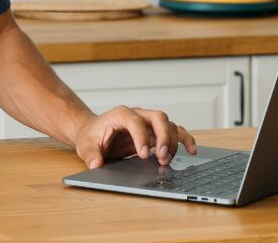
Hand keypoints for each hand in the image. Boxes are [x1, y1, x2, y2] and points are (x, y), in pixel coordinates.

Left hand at [75, 106, 196, 169]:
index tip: (143, 155)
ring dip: (173, 143)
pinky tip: (191, 150)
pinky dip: (184, 139)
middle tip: (162, 158)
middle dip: (164, 137)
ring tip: (167, 161)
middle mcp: (137, 114)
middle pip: (158, 118)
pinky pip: (174, 131)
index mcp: (119, 114)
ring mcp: (147, 122)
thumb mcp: (86, 146)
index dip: (141, 136)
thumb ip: (91, 154)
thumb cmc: (91, 137)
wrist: (93, 132)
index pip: (134, 120)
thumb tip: (96, 164)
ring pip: (168, 125)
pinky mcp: (154, 131)